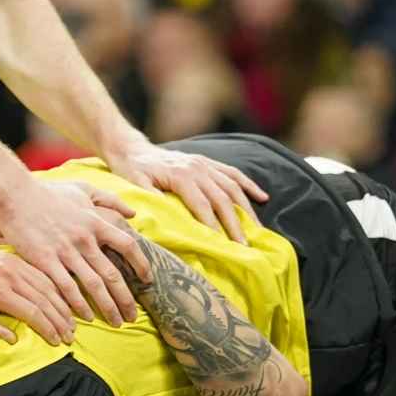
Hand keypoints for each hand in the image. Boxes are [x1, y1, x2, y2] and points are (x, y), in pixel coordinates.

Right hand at [0, 180, 148, 325]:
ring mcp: (66, 251)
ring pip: (93, 285)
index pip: (128, 246)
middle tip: (132, 316)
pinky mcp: (46, 260)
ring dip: (107, 306)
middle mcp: (85, 239)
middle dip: (125, 298)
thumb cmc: (49, 194)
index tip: (148, 280)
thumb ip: (110, 200)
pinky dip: (78, 304)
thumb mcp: (83, 190)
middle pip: (113, 274)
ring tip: (115, 322)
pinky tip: (85, 316)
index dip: (141, 264)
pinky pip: (67, 287)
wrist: (16, 196)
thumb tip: (133, 213)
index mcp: (96, 223)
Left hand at [0, 242, 74, 344]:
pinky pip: (41, 274)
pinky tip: (62, 300)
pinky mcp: (16, 258)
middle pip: (44, 300)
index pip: (33, 312)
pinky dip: (55, 288)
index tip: (57, 341)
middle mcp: (11, 276)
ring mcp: (15, 264)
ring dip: (61, 305)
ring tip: (71, 321)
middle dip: (60, 320)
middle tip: (70, 335)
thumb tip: (14, 340)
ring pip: (47, 286)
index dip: (48, 328)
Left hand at [105, 143, 267, 242]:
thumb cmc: (132, 171)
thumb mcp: (135, 184)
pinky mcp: (208, 162)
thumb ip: (151, 198)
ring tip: (256, 230)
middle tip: (243, 245)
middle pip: (222, 198)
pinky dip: (249, 185)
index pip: (202, 204)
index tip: (222, 244)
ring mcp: (205, 164)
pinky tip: (263, 198)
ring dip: (246, 209)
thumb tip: (167, 217)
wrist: (133, 149)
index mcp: (181, 175)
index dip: (213, 224)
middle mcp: (197, 168)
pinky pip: (234, 173)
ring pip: (232, 187)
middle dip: (234, 223)